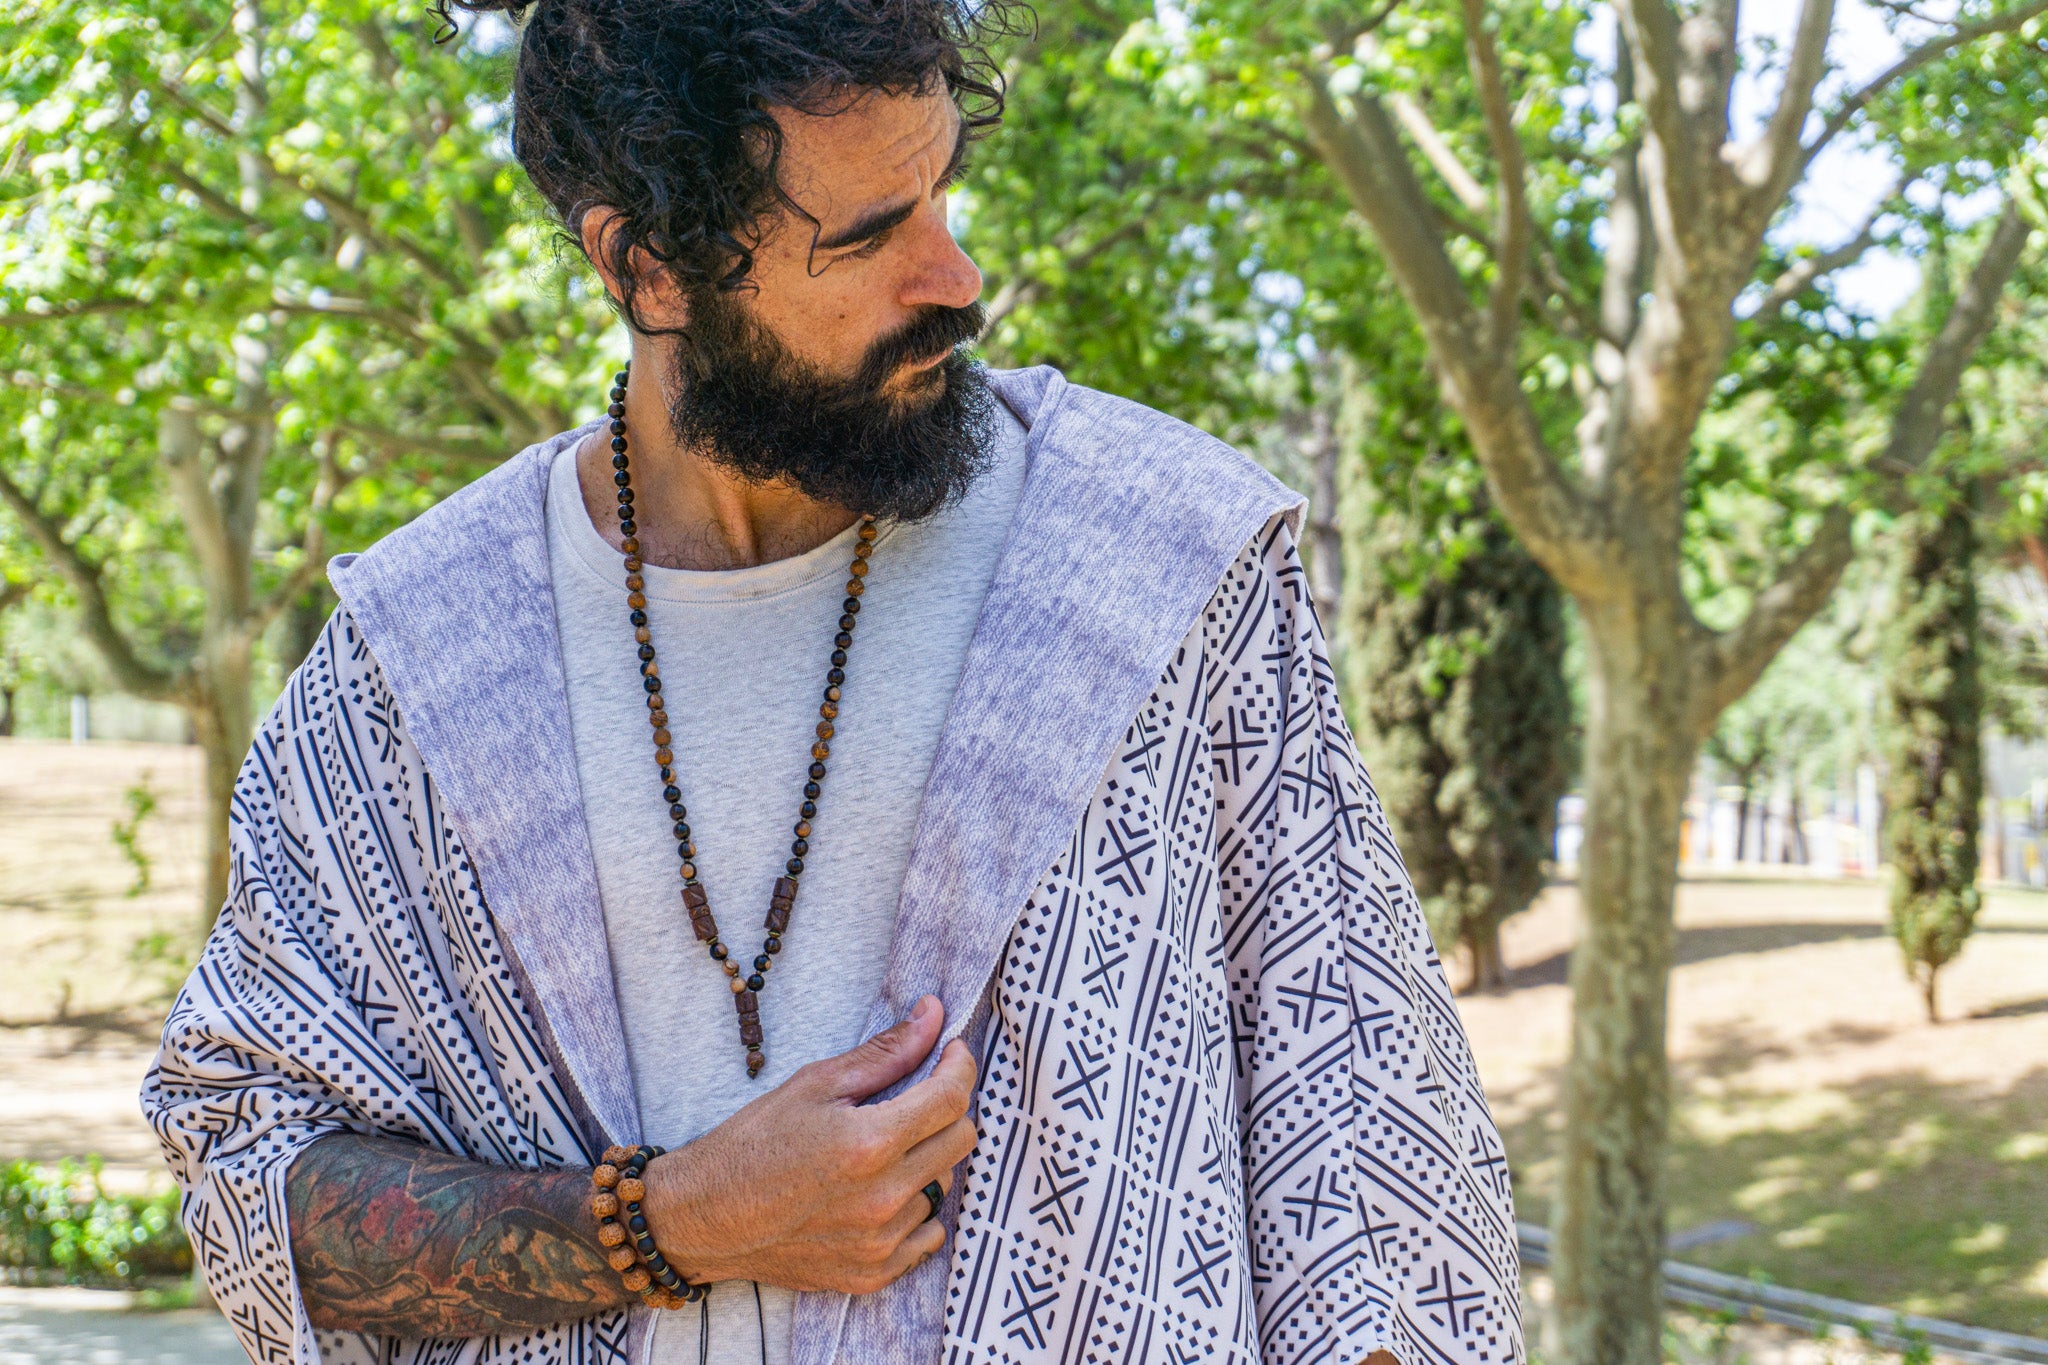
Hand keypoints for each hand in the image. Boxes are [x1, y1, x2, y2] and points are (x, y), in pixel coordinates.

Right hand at [640, 994, 976, 1295]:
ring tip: (883, 1150)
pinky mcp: (873, 1274)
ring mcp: (881, 1242)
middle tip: (916, 1098)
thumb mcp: (815, 1083)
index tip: (952, 1053)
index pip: (952, 1099)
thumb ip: (885, 1052)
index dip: (960, 1066)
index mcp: (870, 1143)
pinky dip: (916, 1208)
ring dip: (927, 1159)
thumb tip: (934, 1015)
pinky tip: (881, 1192)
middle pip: (961, 1140)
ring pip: (944, 1185)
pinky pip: (929, 1233)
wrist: (705, 1217)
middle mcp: (883, 1198)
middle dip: (947, 1108)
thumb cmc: (754, 1142)